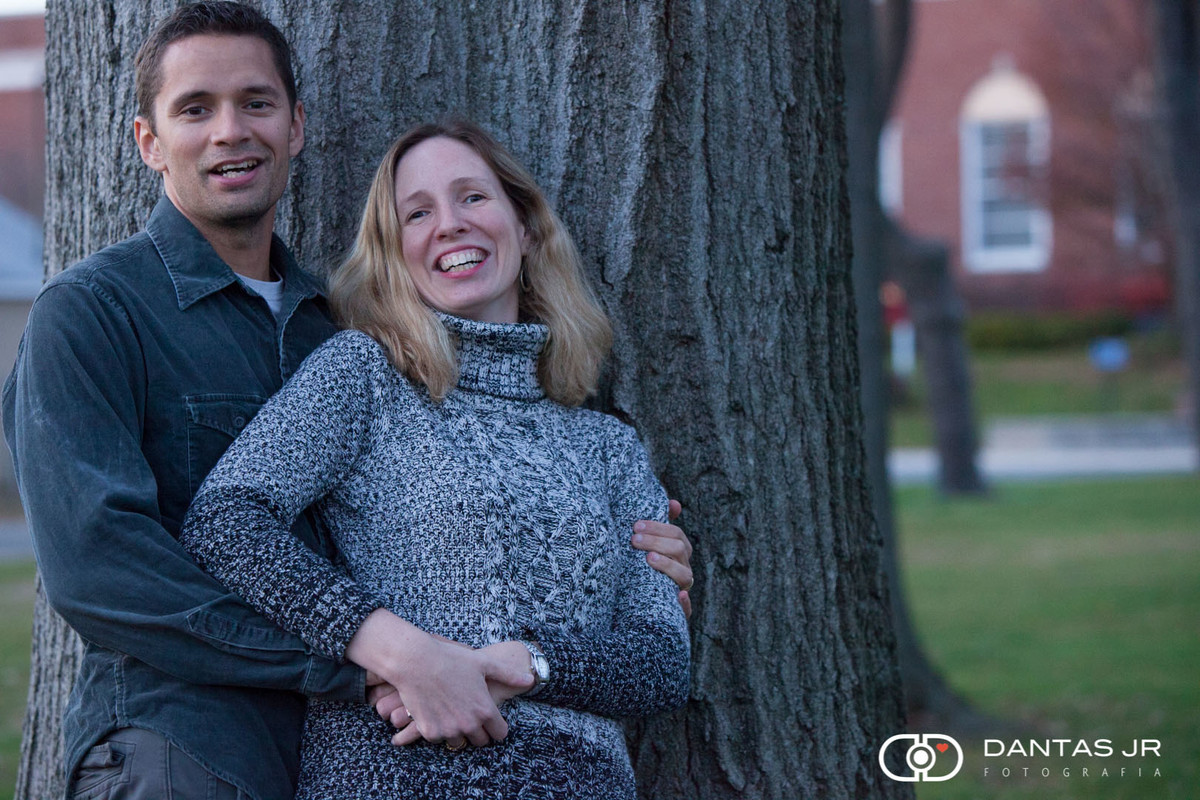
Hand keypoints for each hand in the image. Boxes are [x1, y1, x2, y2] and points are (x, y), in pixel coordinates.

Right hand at [345, 610, 528, 747]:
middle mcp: (469, 725)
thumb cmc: (451, 659)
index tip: (490, 719)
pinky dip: (439, 728)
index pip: (500, 734)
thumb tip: (530, 680)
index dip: (497, 726)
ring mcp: (449, 730)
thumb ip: (508, 675)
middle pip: (481, 741)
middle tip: (469, 712)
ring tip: (452, 710)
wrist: (415, 662)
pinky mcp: (430, 733)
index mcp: (485, 710)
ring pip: (460, 741)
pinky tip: (436, 711)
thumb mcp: (483, 663)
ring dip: (458, 730)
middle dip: (478, 730)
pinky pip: (440, 738)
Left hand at [632, 499, 693, 617]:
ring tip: (649, 559)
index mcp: (679, 553)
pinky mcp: (677, 611)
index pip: (676, 535)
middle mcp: (683, 569)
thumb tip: (675, 503)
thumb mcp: (650, 547)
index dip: (658, 528)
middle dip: (657, 542)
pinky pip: (686, 610)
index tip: (637, 526)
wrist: (632, 607)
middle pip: (679, 550)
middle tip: (634, 540)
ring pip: (684, 576)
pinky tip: (679, 596)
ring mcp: (681, 589)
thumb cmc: (644, 570)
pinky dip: (685, 603)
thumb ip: (660, 525)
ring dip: (668, 565)